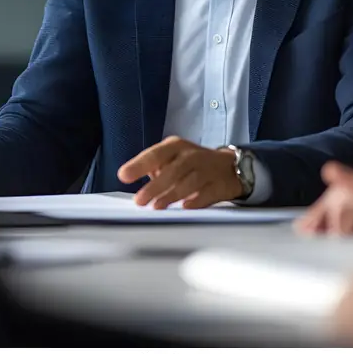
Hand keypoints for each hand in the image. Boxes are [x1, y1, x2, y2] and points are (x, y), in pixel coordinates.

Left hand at [117, 136, 242, 208]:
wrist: (230, 167)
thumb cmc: (192, 164)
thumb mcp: (173, 158)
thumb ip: (155, 168)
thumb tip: (135, 179)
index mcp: (176, 147)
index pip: (155, 154)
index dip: (139, 165)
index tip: (123, 175)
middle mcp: (191, 155)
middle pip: (172, 170)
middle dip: (155, 186)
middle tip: (139, 200)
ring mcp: (207, 169)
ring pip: (189, 182)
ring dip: (172, 195)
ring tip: (156, 207)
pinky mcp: (220, 184)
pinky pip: (208, 192)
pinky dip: (197, 200)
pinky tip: (185, 207)